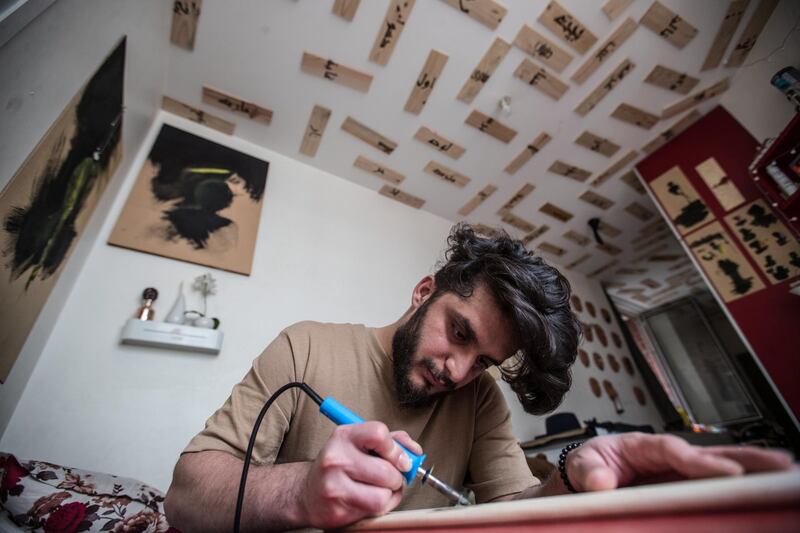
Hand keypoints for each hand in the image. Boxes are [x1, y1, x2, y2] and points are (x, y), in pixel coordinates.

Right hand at [301, 422, 421, 527]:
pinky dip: (380, 507)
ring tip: (379, 489)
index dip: (396, 449)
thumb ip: (390, 441)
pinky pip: (375, 510)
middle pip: (387, 470)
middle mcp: (336, 458)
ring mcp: (334, 485)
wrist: (306, 493)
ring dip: (389, 494)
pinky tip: (369, 500)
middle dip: (396, 477)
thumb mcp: (360, 444)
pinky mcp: (337, 510)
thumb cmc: (340, 466)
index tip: (401, 459)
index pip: (379, 433)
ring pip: (384, 494)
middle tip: (389, 478)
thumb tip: (414, 451)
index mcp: (344, 436)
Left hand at [565, 433, 793, 491]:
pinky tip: (760, 491)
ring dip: (750, 470)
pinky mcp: (679, 487)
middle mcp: (663, 456)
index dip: (701, 462)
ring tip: (785, 473)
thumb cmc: (583, 469)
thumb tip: (600, 481)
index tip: (727, 472)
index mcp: (639, 445)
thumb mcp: (579, 467)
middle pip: (707, 453)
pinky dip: (736, 487)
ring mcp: (674, 472)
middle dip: (744, 458)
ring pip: (717, 467)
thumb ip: (588, 472)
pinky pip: (710, 486)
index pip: (673, 451)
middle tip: (782, 464)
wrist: (579, 481)